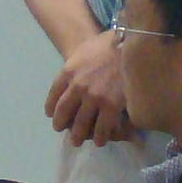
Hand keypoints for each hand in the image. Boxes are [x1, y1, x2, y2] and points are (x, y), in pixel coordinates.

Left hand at [44, 28, 132, 144]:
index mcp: (68, 72)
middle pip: (64, 113)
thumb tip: (73, 81)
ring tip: (78, 140)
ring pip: (81, 124)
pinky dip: (99, 136)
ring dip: (78, 135)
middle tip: (62, 130)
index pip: (54, 96)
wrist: (129, 43)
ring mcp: (93, 98)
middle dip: (61, 124)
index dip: (51, 109)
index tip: (52, 115)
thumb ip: (75, 67)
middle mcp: (77, 87)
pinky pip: (102, 128)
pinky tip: (99, 140)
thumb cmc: (108, 43)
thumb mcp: (83, 51)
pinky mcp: (111, 106)